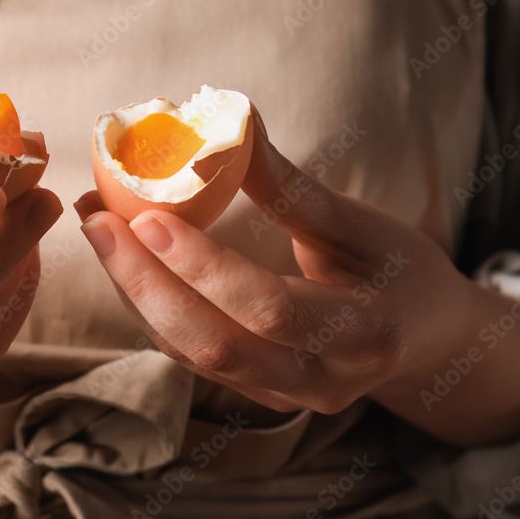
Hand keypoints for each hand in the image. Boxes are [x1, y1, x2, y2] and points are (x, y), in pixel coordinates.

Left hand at [76, 106, 519, 445]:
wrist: (423, 336)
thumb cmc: (400, 270)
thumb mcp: (362, 225)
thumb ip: (293, 189)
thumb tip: (232, 121)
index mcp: (364, 335)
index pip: (269, 308)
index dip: (204, 266)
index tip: (146, 215)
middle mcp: (320, 382)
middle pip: (214, 345)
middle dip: (144, 283)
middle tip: (97, 221)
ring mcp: (283, 397)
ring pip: (191, 354)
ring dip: (134, 292)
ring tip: (97, 229)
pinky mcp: (254, 393)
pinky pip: (190, 356)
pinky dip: (149, 307)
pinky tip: (122, 261)